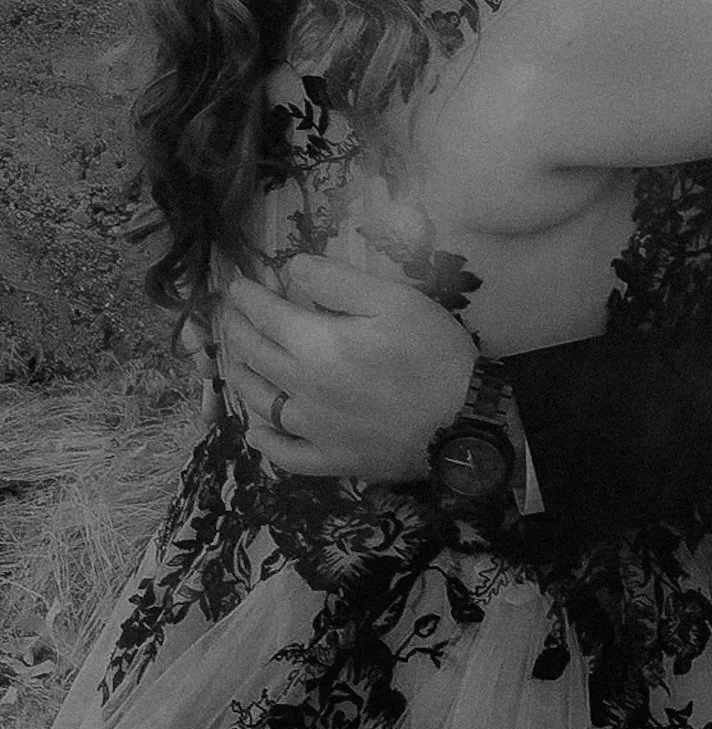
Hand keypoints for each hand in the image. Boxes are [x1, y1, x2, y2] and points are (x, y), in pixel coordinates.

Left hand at [214, 254, 476, 478]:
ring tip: (233, 360)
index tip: (237, 285)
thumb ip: (339, 281)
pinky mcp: (330, 460)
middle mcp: (303, 388)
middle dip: (236, 330)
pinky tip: (256, 428)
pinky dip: (263, 439)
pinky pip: (283, 453)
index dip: (248, 298)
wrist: (465, 422)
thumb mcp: (396, 300)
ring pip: (259, 402)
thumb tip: (292, 268)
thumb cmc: (434, 353)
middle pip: (255, 356)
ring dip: (239, 377)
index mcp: (318, 345)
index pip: (267, 316)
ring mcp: (313, 430)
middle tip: (228, 315)